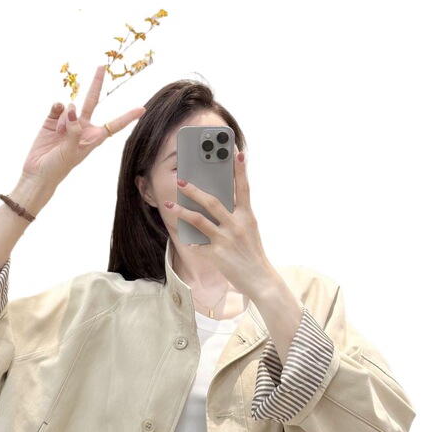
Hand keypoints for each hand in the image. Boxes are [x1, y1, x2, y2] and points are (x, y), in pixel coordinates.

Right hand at [21, 64, 145, 187]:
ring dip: (65, 118)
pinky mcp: (53, 119)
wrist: (38, 172)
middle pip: (92, 101)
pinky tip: (55, 119)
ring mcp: (67, 121)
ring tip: (59, 133)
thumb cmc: (58, 167)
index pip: (114, 125)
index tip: (142, 109)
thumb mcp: (71, 152)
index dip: (128, 117)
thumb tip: (71, 108)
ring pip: (71, 106)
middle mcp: (82, 127)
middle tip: (101, 66)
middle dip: (96, 83)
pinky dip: (57, 110)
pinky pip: (58, 106)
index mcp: (93, 138)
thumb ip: (74, 130)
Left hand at [163, 151, 275, 298]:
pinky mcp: (217, 256)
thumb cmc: (253, 253)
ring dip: (182, 211)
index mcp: (248, 217)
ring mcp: (226, 240)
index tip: (235, 151)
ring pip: (199, 221)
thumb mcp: (250, 230)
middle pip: (212, 202)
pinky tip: (182, 236)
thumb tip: (217, 202)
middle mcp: (237, 225)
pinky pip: (197, 245)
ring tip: (169, 205)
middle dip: (194, 190)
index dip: (240, 169)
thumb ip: (236, 215)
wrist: (260, 280)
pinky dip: (189, 241)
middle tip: (181, 180)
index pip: (244, 188)